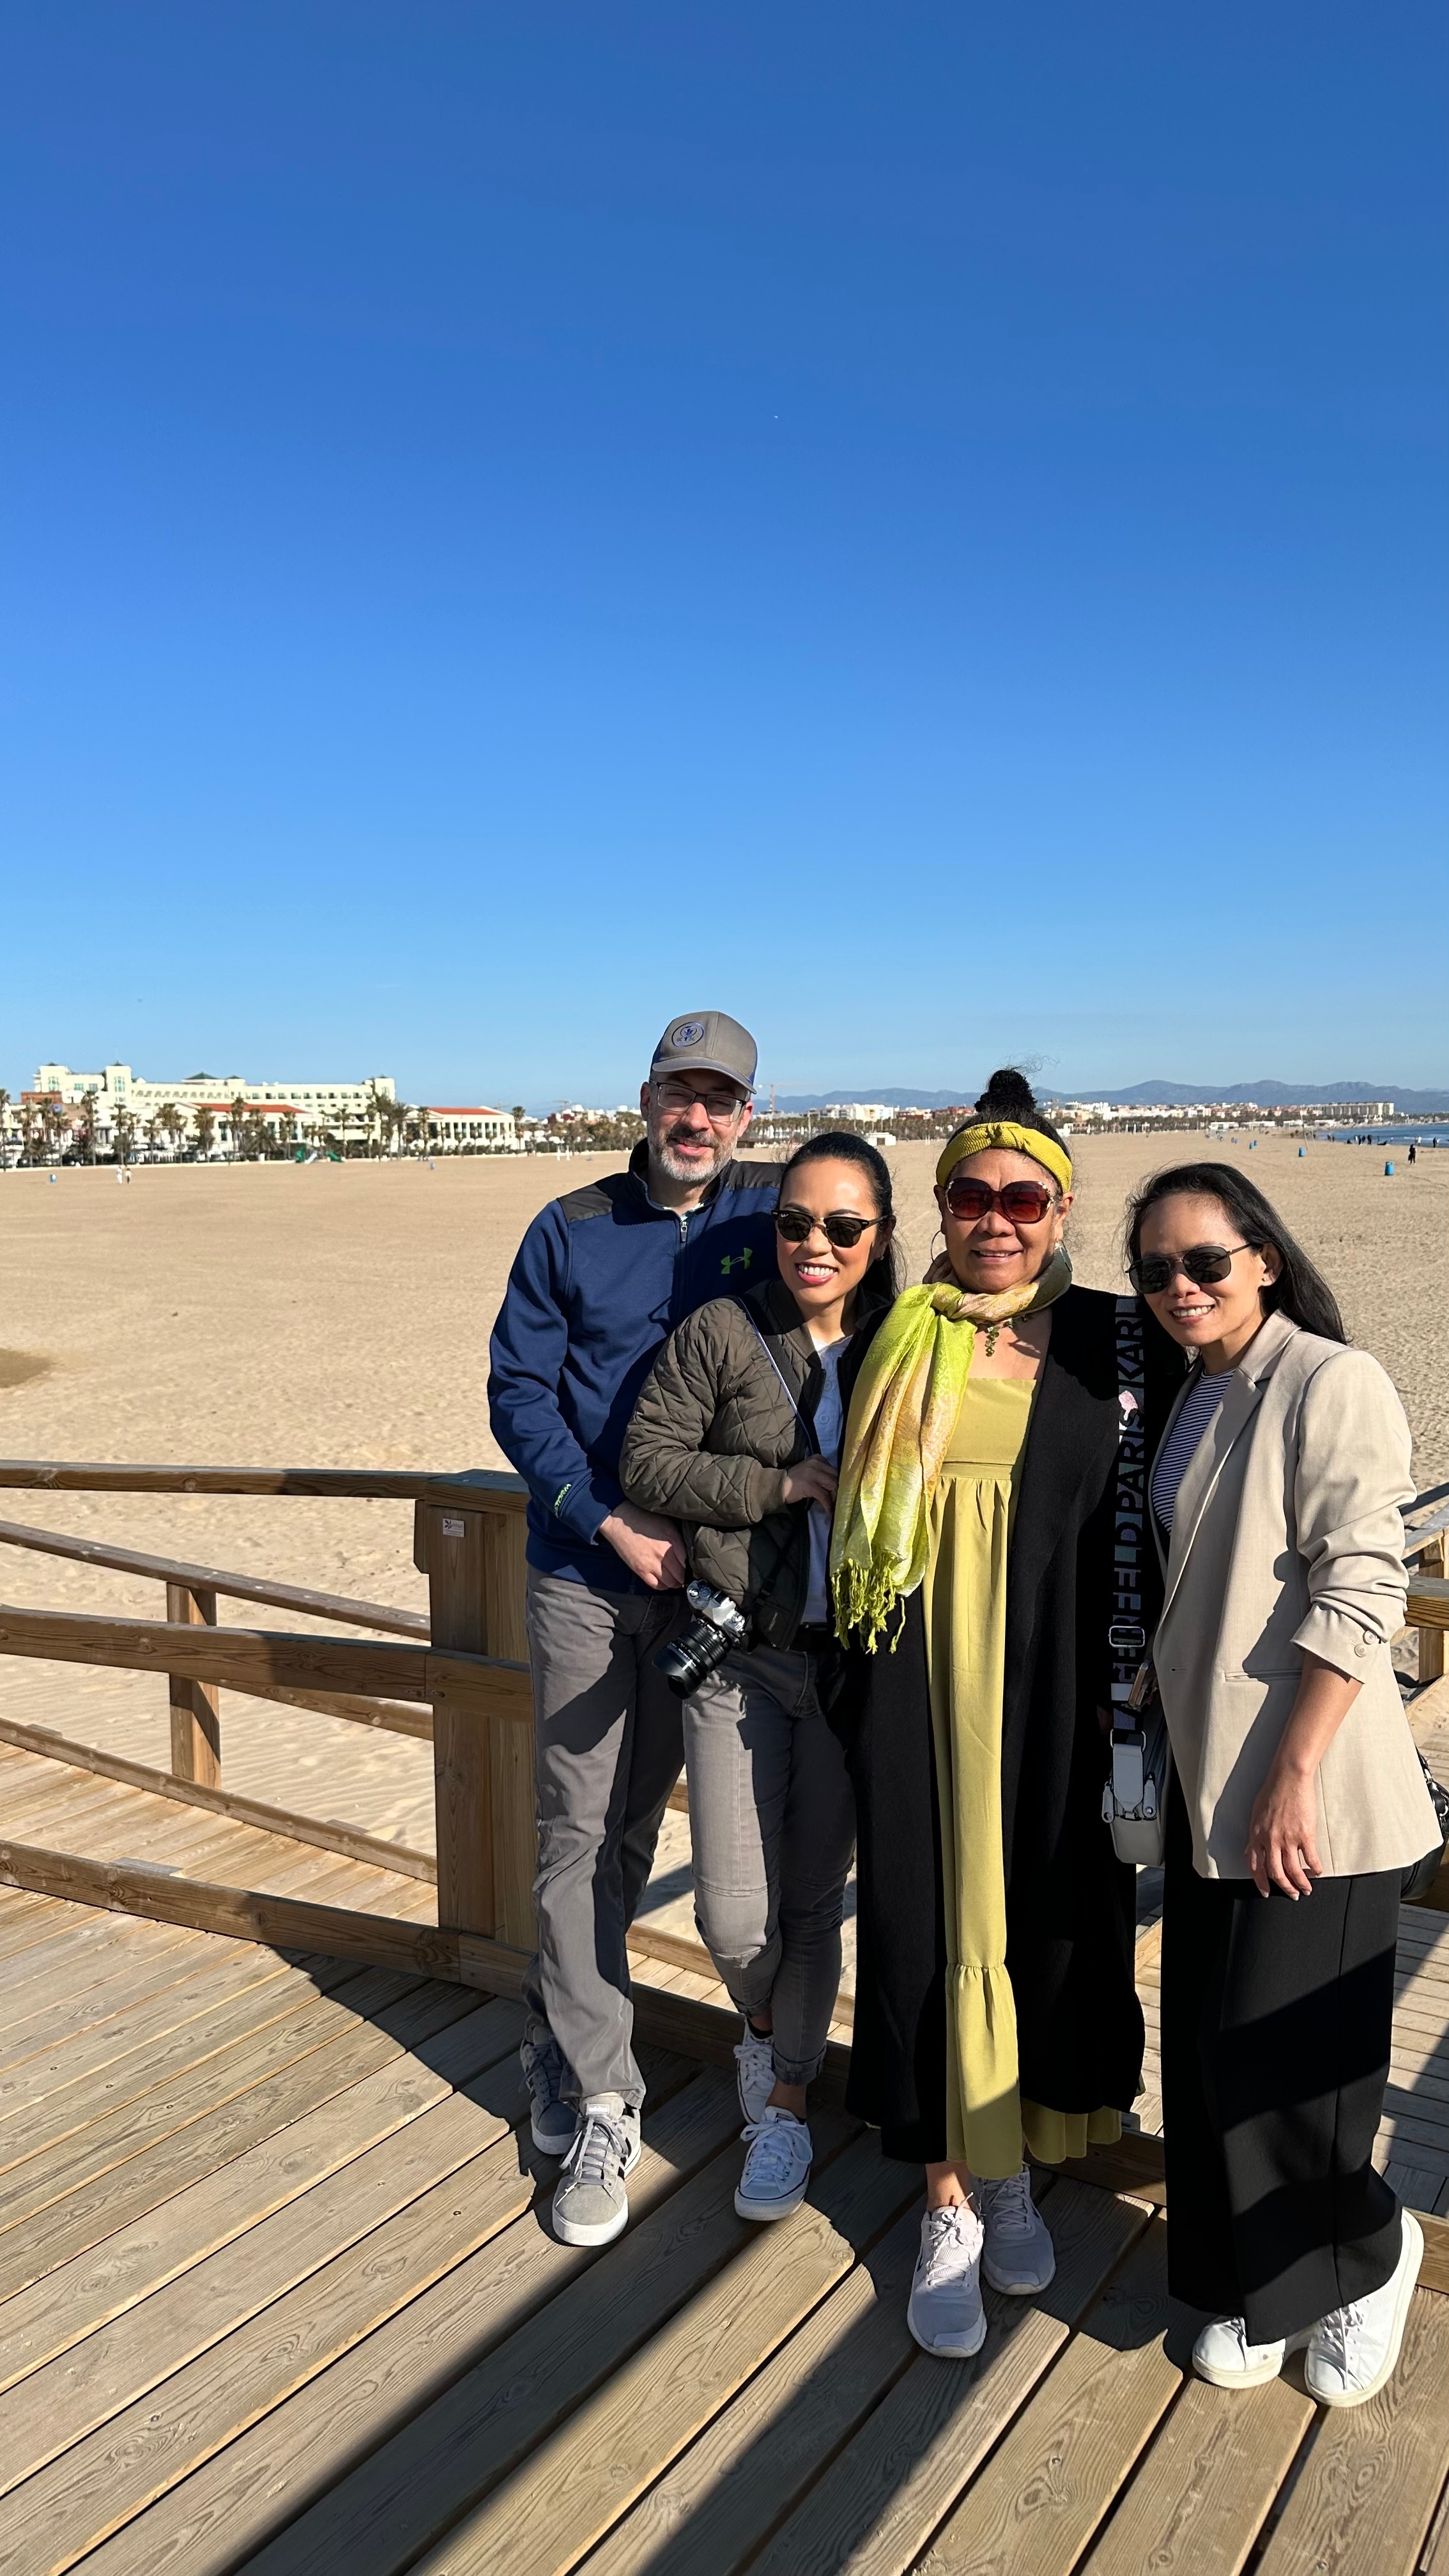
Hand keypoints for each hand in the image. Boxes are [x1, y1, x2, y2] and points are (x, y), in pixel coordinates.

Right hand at [598, 1504, 686, 1590]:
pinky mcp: (641, 1570)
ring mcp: (651, 1564)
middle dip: (685, 1576)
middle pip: (681, 1574)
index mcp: (672, 1541)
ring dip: (676, 1582)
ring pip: (670, 1582)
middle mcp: (663, 1555)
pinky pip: (656, 1585)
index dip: (693, 1566)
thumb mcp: (667, 1524)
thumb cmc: (644, 1519)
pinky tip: (665, 1582)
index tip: (695, 1567)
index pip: (688, 1561)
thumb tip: (688, 1551)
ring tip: (677, 1579)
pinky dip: (663, 1586)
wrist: (621, 1522)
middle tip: (687, 1575)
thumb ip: (679, 1538)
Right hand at [781, 1456, 837, 1508]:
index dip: (839, 1482)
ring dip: (835, 1498)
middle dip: (839, 1490)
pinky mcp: (810, 1485)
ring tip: (836, 1507)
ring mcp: (813, 1473)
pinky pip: (824, 1496)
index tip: (841, 1492)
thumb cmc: (794, 1481)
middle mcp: (817, 1463)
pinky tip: (829, 1511)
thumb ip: (822, 1474)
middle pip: (835, 1477)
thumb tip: (837, 1485)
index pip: (835, 1470)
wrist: (778, 1486)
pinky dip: (828, 1505)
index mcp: (818, 1458)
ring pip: (832, 1486)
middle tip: (840, 1501)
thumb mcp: (810, 1471)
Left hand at [1246, 1763, 1322, 1898]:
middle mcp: (1270, 1839)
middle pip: (1276, 1873)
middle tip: (1293, 1894)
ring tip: (1307, 1889)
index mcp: (1256, 1835)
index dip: (1260, 1882)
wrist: (1289, 1777)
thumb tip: (1252, 1850)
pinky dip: (1315, 1868)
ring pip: (1293, 1870)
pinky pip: (1310, 1858)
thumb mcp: (1256, 1814)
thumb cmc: (1272, 1792)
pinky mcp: (1304, 1834)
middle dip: (1285, 1888)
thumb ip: (1255, 1834)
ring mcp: (1287, 1838)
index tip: (1266, 1892)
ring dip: (1301, 1883)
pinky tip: (1318, 1871)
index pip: (1255, 1866)